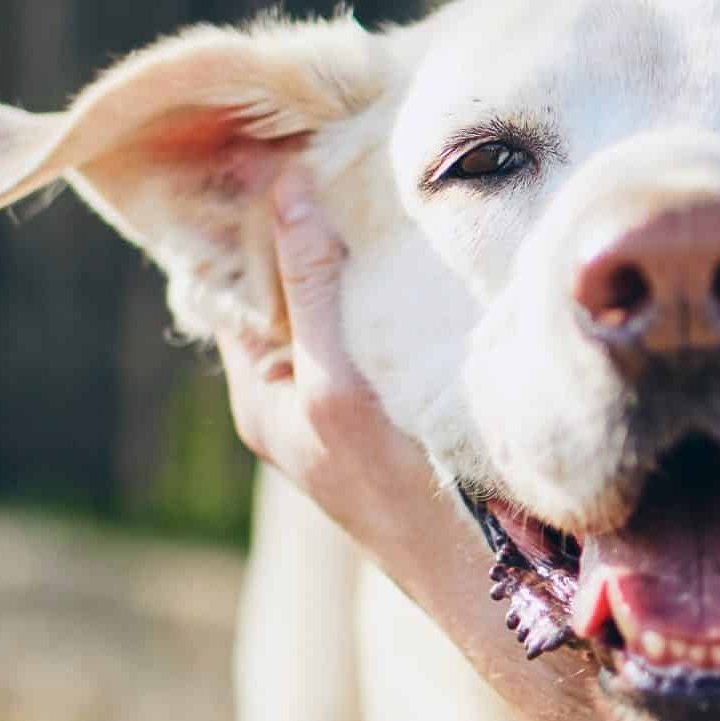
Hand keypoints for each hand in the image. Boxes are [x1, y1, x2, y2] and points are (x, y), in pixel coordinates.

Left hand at [217, 168, 440, 559]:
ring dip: (355, 247)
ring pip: (339, 301)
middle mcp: (298, 392)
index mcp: (262, 391)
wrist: (484, 580)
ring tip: (377, 175)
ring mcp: (351, 398)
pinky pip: (381, 325)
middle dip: (305, 220)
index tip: (274, 140)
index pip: (235, 277)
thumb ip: (312, 289)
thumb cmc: (399, 492)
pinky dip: (391, 281)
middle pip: (288, 284)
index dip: (248, 213)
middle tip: (332, 140)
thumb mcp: (339, 382)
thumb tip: (285, 188)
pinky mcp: (402, 401)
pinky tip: (420, 242)